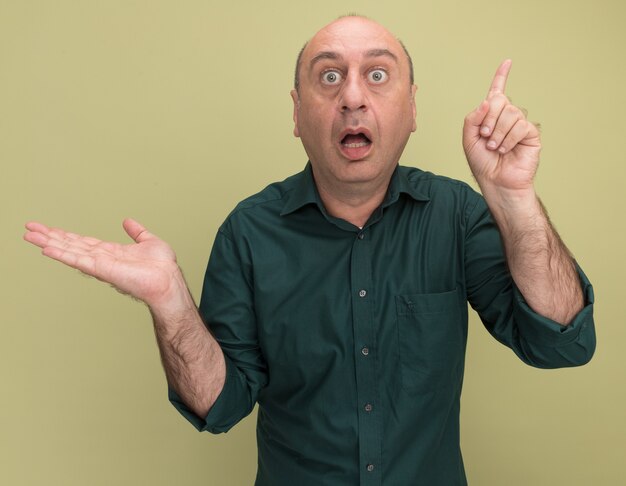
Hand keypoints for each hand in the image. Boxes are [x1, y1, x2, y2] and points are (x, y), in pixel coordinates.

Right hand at [24, 218, 181, 307]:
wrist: (168, 281)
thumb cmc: (162, 267)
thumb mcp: (149, 241)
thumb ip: (137, 232)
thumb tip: (127, 221)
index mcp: (110, 252)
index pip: (82, 242)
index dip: (65, 235)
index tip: (48, 229)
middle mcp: (101, 259)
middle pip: (71, 245)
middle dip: (50, 237)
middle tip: (29, 229)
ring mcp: (100, 265)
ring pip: (70, 251)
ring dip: (49, 243)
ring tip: (29, 236)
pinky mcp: (102, 270)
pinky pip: (79, 260)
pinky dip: (62, 254)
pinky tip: (47, 249)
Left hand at [463, 60, 540, 195]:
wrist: (495, 181)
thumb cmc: (482, 162)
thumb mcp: (468, 138)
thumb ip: (473, 118)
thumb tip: (488, 100)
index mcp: (491, 116)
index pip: (497, 92)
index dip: (501, 77)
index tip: (507, 62)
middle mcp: (506, 117)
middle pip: (499, 101)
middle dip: (489, 118)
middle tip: (485, 135)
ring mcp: (519, 124)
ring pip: (510, 112)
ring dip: (498, 131)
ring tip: (494, 146)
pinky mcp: (530, 134)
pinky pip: (520, 125)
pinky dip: (509, 138)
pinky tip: (505, 149)